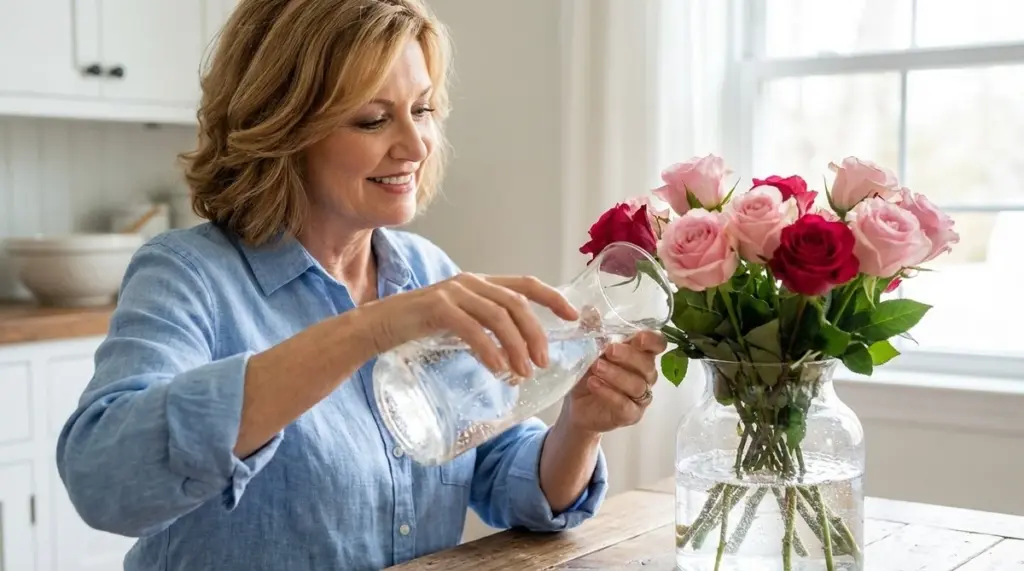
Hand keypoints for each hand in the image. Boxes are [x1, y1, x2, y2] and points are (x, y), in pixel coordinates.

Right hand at [364, 273, 578, 376]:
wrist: (378, 325)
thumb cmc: (420, 328)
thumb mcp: (460, 321)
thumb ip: (485, 326)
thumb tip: (519, 351)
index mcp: (480, 283)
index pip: (526, 284)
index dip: (553, 298)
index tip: (573, 317)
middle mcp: (470, 282)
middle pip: (517, 304)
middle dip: (536, 334)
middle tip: (543, 362)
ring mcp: (453, 292)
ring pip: (499, 317)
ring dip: (516, 346)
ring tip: (522, 372)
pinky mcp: (437, 307)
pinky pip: (472, 329)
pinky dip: (488, 350)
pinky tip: (497, 368)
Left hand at [561, 330, 667, 433]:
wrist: (577, 405)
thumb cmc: (589, 373)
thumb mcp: (587, 351)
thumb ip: (593, 331)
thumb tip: (590, 309)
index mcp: (640, 354)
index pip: (658, 344)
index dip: (652, 340)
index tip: (638, 338)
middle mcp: (645, 375)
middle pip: (647, 364)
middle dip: (628, 356)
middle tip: (609, 351)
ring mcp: (640, 397)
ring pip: (637, 385)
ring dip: (616, 375)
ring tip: (596, 368)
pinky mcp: (631, 415)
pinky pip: (625, 404)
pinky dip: (609, 393)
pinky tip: (594, 384)